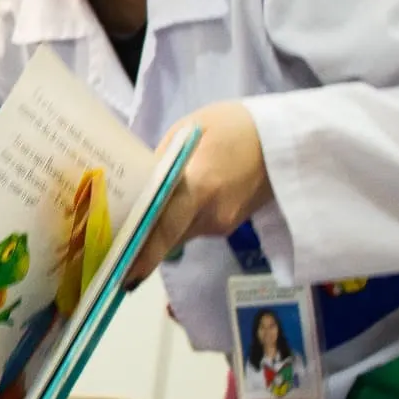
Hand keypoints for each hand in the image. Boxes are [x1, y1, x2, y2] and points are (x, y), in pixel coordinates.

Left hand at [127, 101, 272, 284]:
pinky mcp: (229, 225)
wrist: (290, 140)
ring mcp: (223, 224)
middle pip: (164, 237)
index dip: (141, 252)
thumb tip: (137, 190)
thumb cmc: (236, 126)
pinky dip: (176, 223)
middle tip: (108, 249)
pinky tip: (165, 208)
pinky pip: (192, 228)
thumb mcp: (189, 131)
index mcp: (200, 186)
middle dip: (138, 245)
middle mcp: (211, 214)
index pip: (163, 227)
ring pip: (177, 234)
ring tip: (128, 222)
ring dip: (156, 231)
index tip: (120, 273)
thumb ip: (160, 163)